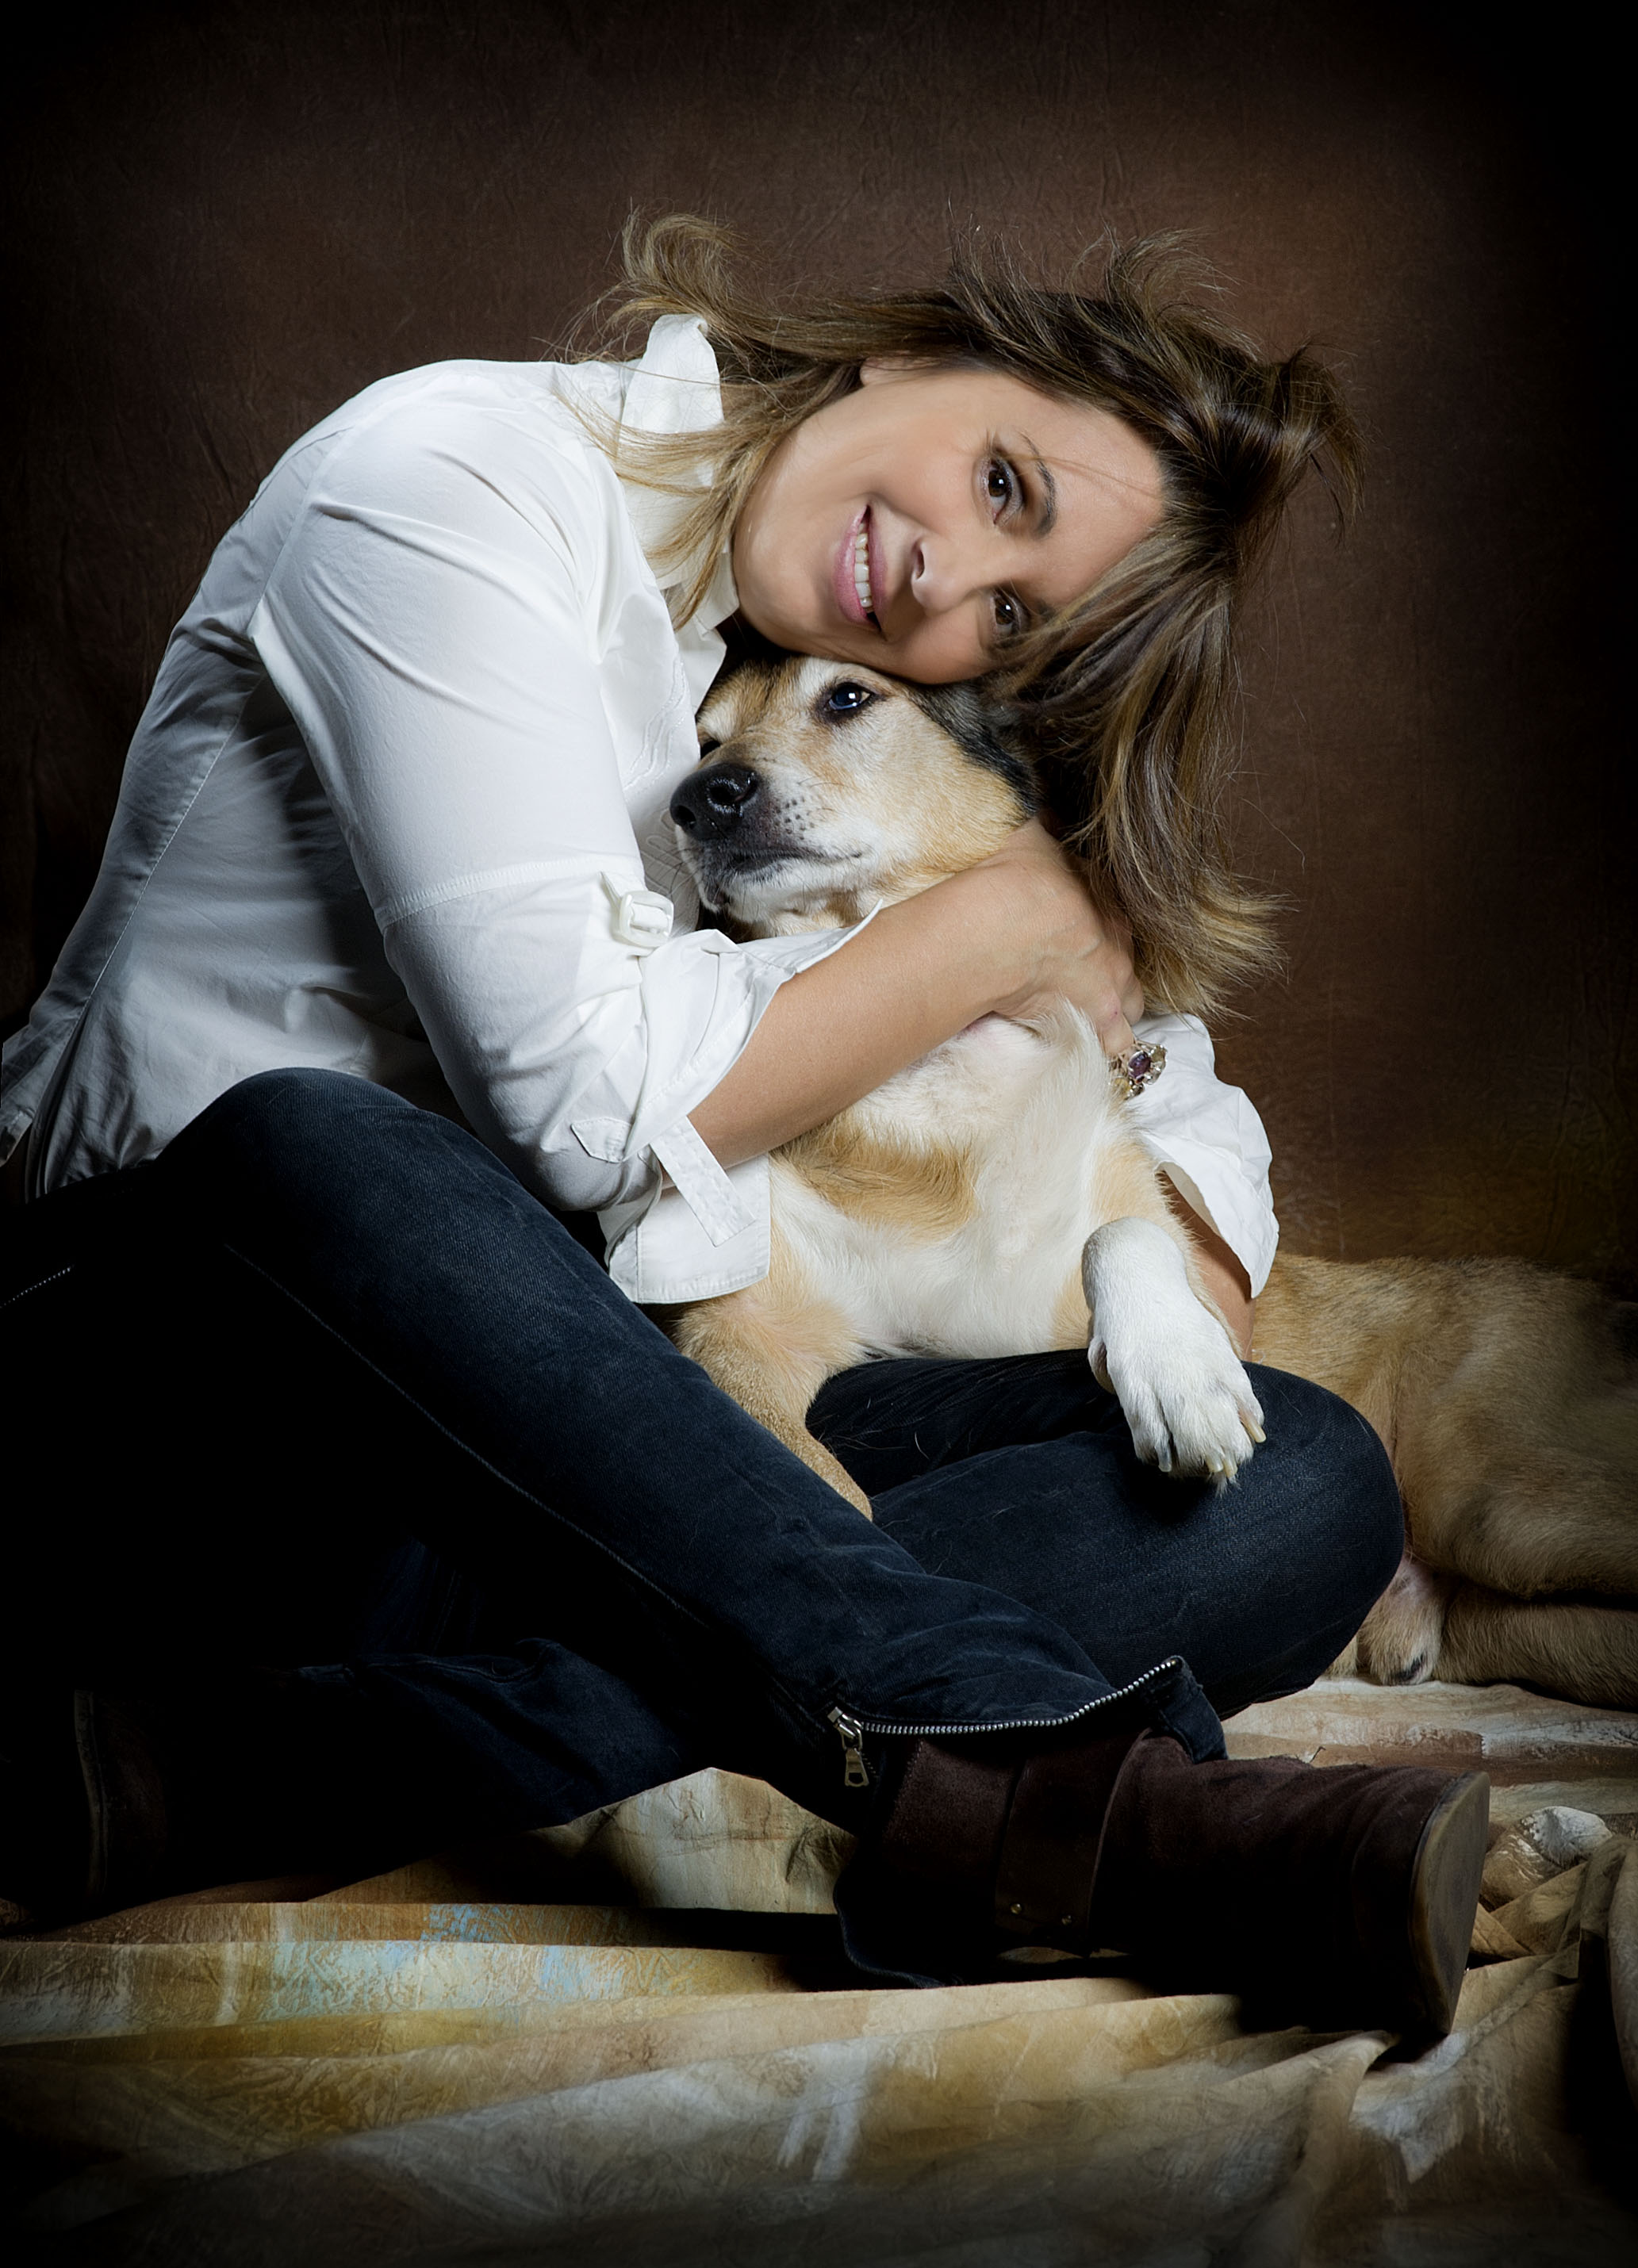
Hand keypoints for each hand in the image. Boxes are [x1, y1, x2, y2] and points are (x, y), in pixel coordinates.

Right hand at [963, 819, 1144, 1050]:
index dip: (1097, 932)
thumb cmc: (1012, 878)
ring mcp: (1111, 988)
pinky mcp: (1094, 1022)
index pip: (1117, 923)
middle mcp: (1119, 949)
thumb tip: (1039, 812)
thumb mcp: (1030, 837)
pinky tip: (1082, 1044)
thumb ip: (1042, 831)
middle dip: (1110, 973)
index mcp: (1109, 905)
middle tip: (1077, 976)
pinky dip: (1103, 1046)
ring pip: (1133, 1008)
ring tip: (1082, 1014)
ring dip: (1113, 1012)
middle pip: (1129, 967)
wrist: (996, 925)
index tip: (1071, 937)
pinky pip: (1116, 1045)